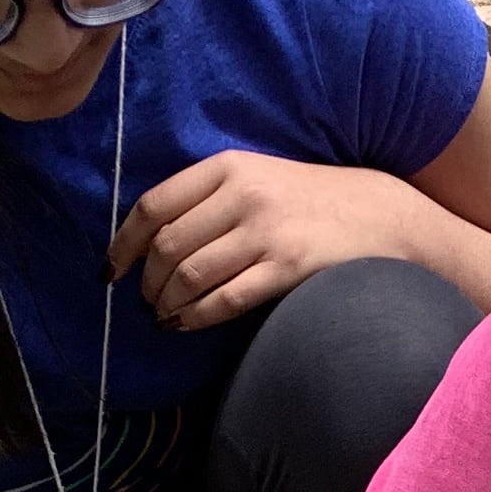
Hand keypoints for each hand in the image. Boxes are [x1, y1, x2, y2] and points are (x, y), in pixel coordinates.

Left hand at [108, 154, 426, 332]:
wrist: (378, 217)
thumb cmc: (309, 204)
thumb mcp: (257, 180)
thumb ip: (209, 200)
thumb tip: (152, 242)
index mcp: (227, 166)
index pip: (154, 204)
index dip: (123, 242)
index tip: (111, 270)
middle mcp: (242, 194)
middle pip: (167, 245)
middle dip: (147, 282)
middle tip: (146, 301)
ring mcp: (264, 231)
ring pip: (189, 275)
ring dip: (167, 304)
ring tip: (164, 316)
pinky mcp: (285, 268)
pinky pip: (224, 300)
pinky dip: (196, 318)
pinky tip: (186, 324)